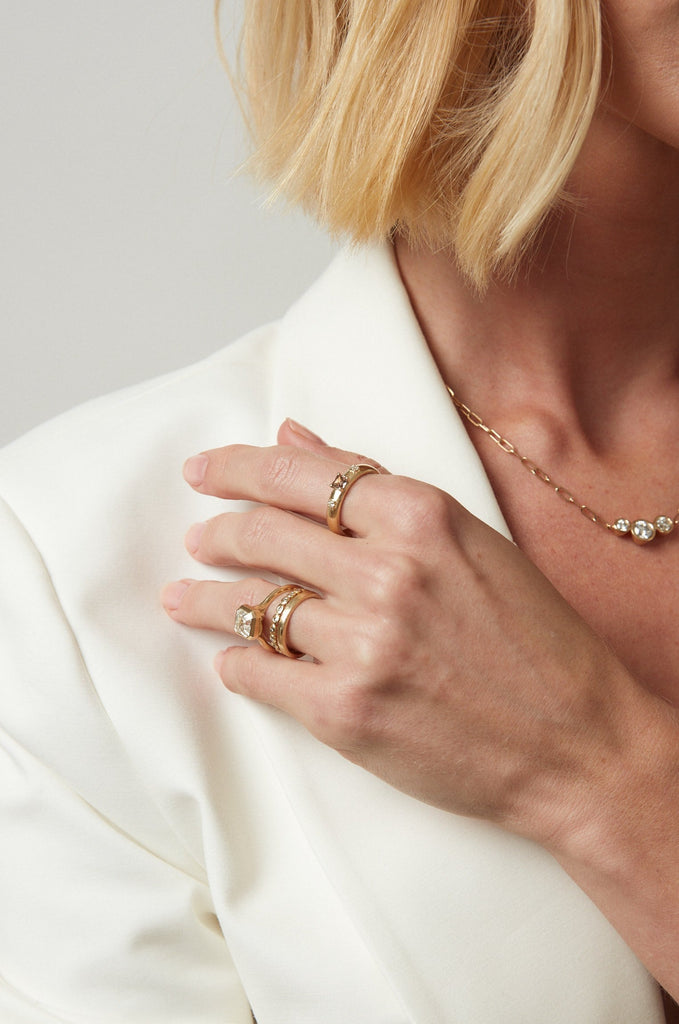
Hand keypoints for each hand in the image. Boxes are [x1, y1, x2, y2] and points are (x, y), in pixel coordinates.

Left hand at [162, 420, 658, 849]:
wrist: (575, 744)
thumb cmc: (534, 640)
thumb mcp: (471, 542)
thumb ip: (380, 489)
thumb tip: (297, 440)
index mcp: (423, 517)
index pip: (304, 474)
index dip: (241, 467)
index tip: (207, 471)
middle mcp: (388, 572)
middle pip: (266, 532)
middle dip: (218, 531)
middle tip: (199, 538)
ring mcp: (364, 644)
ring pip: (253, 604)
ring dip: (207, 598)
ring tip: (184, 597)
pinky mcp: (346, 712)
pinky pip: (259, 674)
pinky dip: (237, 663)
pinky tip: (232, 660)